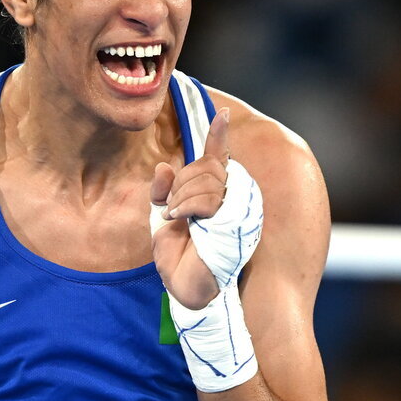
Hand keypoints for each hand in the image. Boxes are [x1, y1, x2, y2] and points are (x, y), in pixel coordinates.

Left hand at [151, 108, 229, 308]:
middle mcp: (232, 197)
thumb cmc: (179, 256)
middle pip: (206, 165)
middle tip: (172, 210)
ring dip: (181, 198)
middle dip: (180, 185)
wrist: (187, 287)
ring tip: (176, 218)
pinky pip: (206, 196)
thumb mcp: (162, 217)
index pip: (219, 157)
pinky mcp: (236, 219)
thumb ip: (163, 190)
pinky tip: (180, 220)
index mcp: (216, 194)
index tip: (221, 113)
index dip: (219, 134)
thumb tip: (163, 166)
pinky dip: (186, 206)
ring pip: (206, 177)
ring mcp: (238, 208)